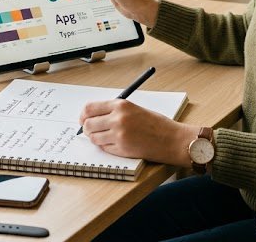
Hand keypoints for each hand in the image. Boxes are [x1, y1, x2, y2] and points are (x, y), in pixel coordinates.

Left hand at [78, 99, 199, 166]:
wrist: (172, 139)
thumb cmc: (156, 124)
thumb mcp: (134, 109)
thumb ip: (114, 111)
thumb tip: (92, 116)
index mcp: (120, 105)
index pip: (89, 108)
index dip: (83, 115)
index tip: (83, 119)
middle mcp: (117, 118)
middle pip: (88, 124)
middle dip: (88, 128)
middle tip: (92, 131)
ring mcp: (119, 135)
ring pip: (94, 138)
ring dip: (97, 139)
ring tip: (107, 137)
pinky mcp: (122, 149)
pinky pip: (104, 148)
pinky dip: (106, 147)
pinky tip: (117, 143)